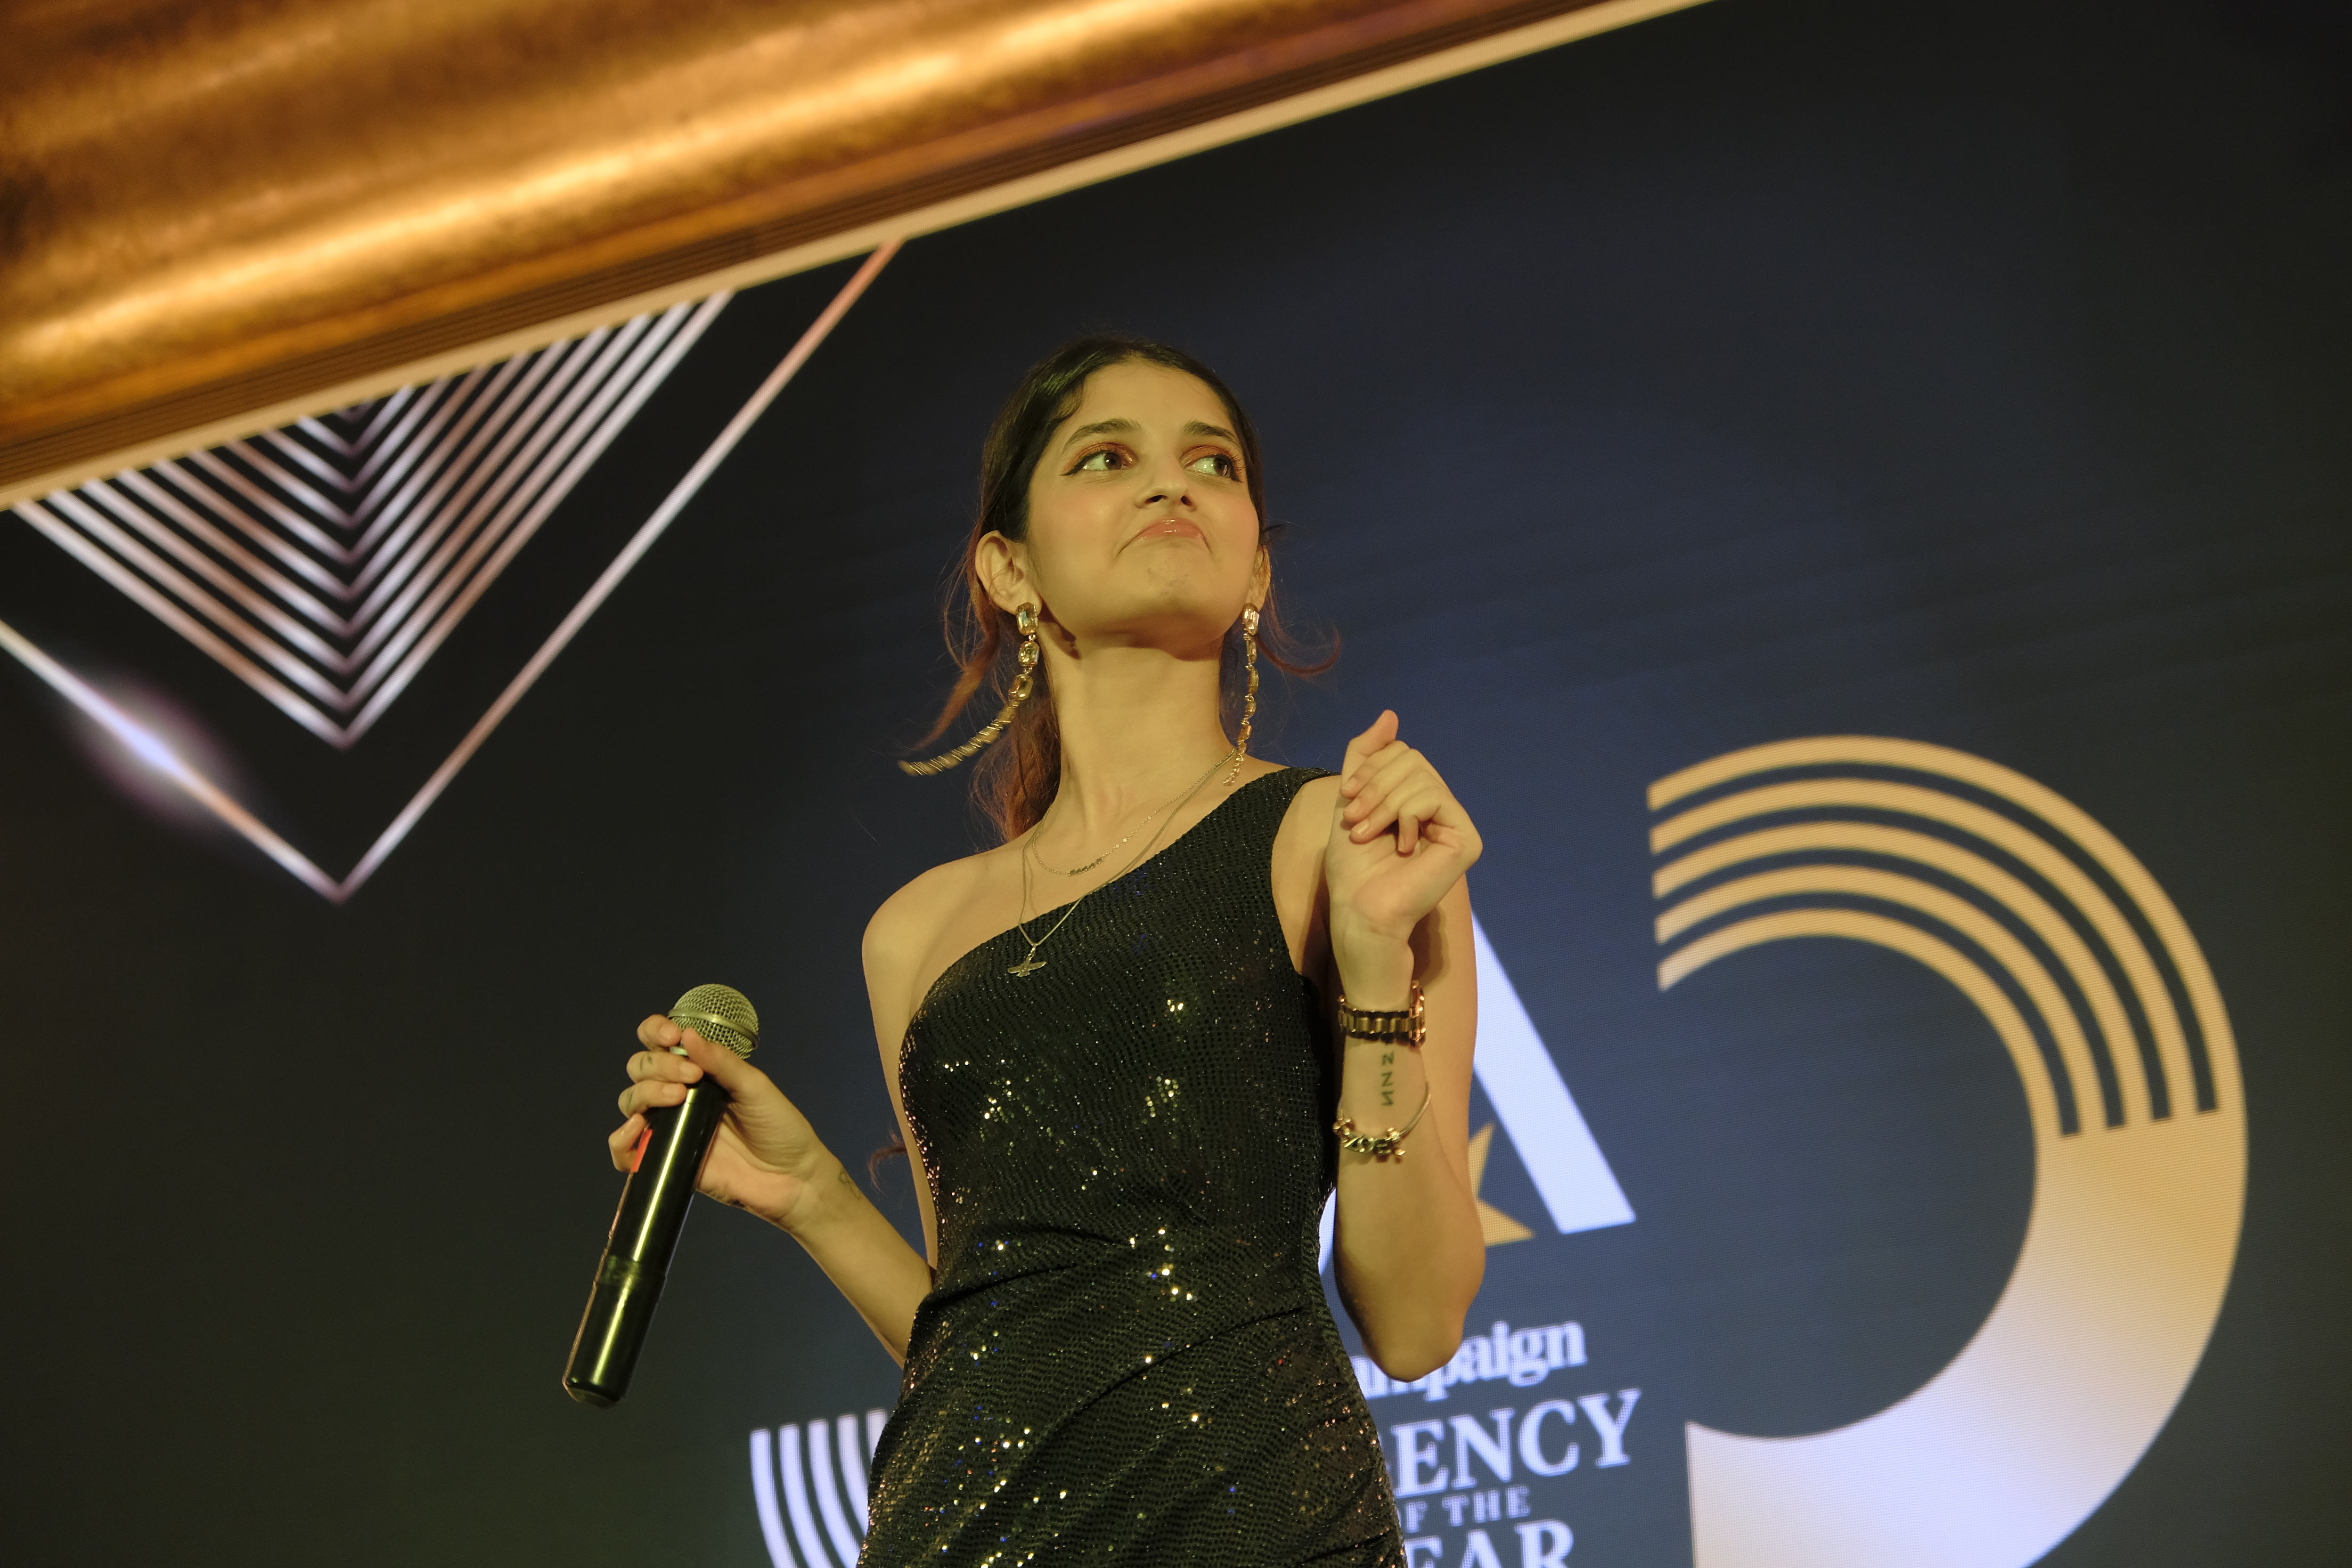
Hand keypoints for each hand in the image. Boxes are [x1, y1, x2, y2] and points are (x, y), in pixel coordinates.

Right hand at [606, 1015, 830, 1231]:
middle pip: (640, 1069)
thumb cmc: (779, 1128)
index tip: (673, 1036)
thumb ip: (722, 1062)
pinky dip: (620, 1139)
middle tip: (691, 1075)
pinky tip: (638, 1127)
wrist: (792, 1178)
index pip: (660, 1043)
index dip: (656, 1031)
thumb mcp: (755, 1087)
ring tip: (677, 1096)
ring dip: (645, 1093)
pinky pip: (626, 1152)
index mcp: (700, 1071)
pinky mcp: (666, 1161)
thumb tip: (688, 1034)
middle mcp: (679, 1096)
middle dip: (657, 1064)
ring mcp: (670, 1127)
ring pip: (631, 1102)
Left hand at [1325, 711, 1481, 994]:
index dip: (1371, 768)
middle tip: (1357, 821)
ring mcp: (1455, 824)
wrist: (1360, 910)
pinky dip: (1407, 815)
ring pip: (1422, 776)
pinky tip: (1402, 845)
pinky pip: (1435, 797)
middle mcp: (1440, 808)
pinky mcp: (1466, 840)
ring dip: (1385, 803)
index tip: (1348, 800)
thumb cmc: (1352, 866)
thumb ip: (1368, 756)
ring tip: (1370, 834)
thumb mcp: (1352, 798)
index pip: (1402, 752)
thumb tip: (1390, 714)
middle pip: (1412, 758)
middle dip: (1375, 785)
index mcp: (1415, 799)